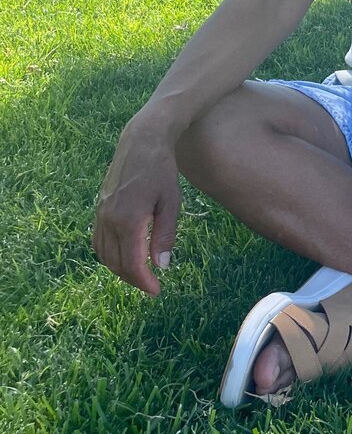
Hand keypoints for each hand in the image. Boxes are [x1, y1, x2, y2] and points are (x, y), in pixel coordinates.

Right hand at [92, 116, 181, 295]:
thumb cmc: (162, 170)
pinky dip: (109, 254)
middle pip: (115, 263)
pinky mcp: (99, 208)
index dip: (144, 282)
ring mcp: (100, 213)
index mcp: (128, 220)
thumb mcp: (171, 203)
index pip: (132, 263)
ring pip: (103, 254)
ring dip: (119, 269)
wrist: (141, 142)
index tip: (157, 291)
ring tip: (139, 274)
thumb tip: (161, 266)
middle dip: (132, 278)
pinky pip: (98, 240)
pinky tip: (124, 255)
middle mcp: (108, 219)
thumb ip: (165, 235)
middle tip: (151, 285)